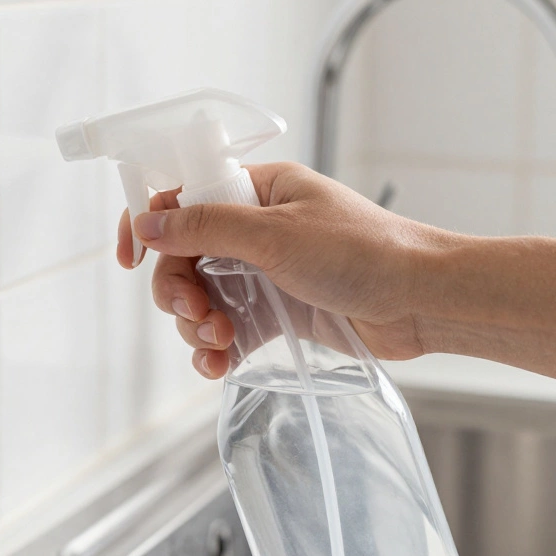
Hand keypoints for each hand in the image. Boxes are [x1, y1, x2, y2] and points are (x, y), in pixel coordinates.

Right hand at [118, 162, 447, 380]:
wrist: (424, 302)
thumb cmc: (364, 253)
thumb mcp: (275, 235)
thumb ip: (205, 227)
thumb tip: (147, 223)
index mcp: (255, 191)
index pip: (180, 198)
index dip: (148, 225)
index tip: (131, 258)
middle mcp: (253, 228)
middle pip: (182, 257)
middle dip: (178, 290)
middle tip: (195, 313)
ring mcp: (263, 272)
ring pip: (200, 297)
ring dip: (195, 324)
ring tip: (219, 343)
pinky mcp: (275, 312)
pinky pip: (227, 329)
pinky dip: (216, 349)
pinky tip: (219, 364)